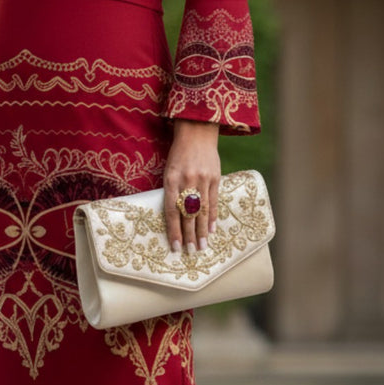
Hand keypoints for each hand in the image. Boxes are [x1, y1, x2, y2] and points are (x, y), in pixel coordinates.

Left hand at [163, 120, 220, 254]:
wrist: (197, 132)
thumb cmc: (179, 153)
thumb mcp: (169, 170)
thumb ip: (171, 191)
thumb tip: (173, 217)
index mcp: (171, 179)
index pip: (171, 211)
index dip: (173, 230)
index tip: (175, 246)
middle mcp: (187, 181)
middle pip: (187, 214)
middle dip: (188, 235)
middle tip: (190, 252)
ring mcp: (202, 179)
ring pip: (202, 211)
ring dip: (201, 231)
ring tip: (202, 247)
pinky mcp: (215, 177)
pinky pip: (214, 201)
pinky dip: (212, 217)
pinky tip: (211, 230)